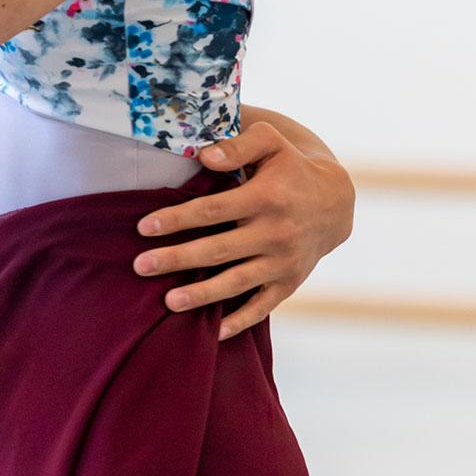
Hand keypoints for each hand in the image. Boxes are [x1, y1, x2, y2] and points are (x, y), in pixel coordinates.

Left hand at [130, 121, 354, 339]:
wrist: (334, 203)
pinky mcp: (289, 283)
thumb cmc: (289, 166)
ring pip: (237, 282)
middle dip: (177, 259)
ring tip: (168, 302)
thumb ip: (238, 145)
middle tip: (140, 266)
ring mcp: (283, 262)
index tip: (143, 226)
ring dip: (202, 295)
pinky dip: (241, 322)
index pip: (212, 210)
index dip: (177, 219)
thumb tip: (203, 155)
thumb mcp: (271, 142)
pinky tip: (214, 333)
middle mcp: (276, 233)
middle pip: (218, 250)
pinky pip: (263, 306)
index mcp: (266, 197)